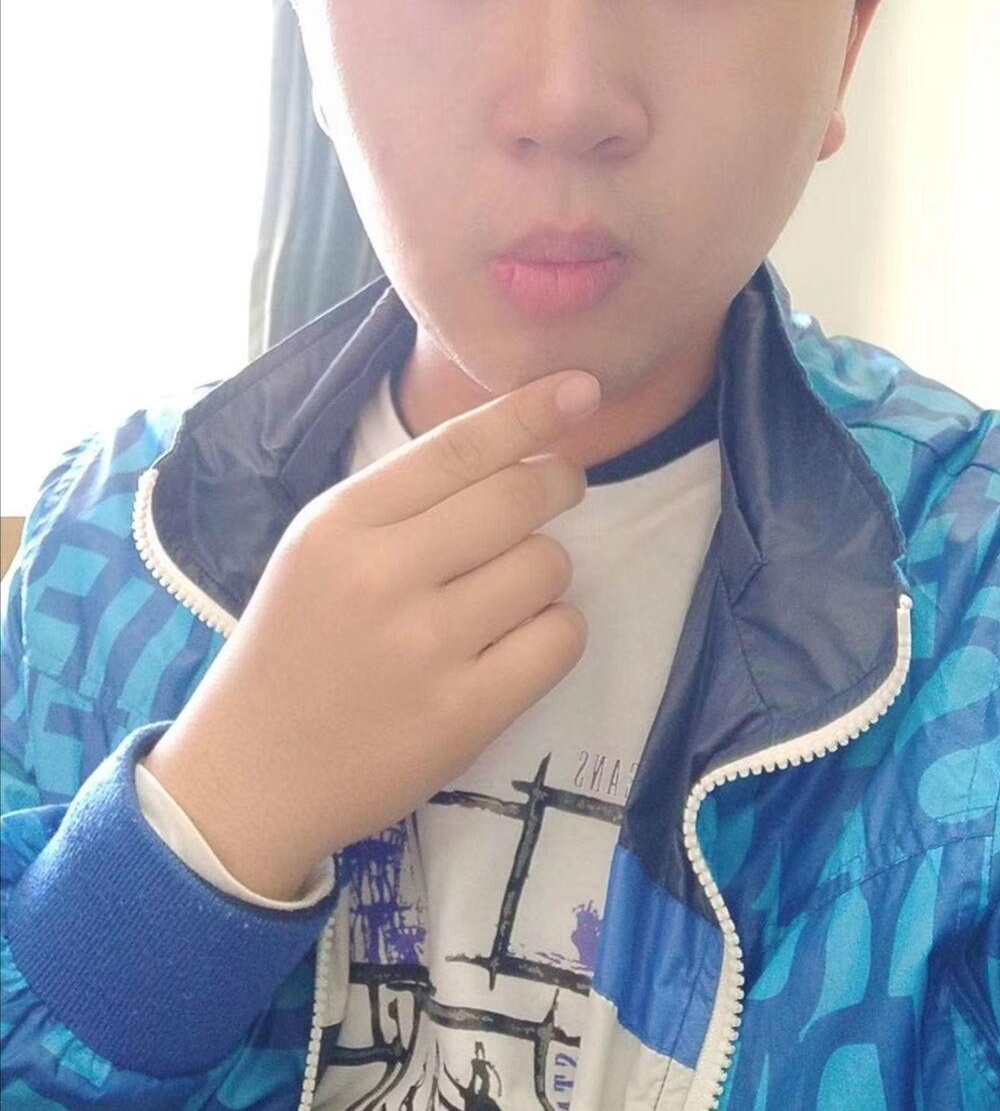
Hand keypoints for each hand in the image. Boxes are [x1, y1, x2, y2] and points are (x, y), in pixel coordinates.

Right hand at [139, 368, 600, 898]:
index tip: (583, 389)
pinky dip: (556, 632)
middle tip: (561, 489)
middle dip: (558, 483)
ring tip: (506, 593)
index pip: (457, 447)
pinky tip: (520, 642)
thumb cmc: (295, 645)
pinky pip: (560, 639)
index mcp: (340, 523)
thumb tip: (516, 447)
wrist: (251, 774)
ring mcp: (425, 648)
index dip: (530, 412)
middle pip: (518, 498)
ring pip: (547, 565)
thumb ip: (403, 500)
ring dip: (545, 571)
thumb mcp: (320, 548)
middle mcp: (382, 576)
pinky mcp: (463, 715)